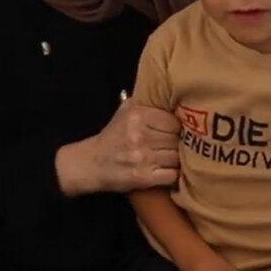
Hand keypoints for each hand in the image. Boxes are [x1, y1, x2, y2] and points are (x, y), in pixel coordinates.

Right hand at [59, 100, 178, 194]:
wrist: (92, 163)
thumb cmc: (113, 137)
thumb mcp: (124, 110)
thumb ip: (146, 100)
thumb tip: (171, 93)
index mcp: (137, 115)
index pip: (174, 121)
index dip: (177, 127)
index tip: (174, 131)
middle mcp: (140, 135)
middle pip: (177, 139)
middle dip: (178, 143)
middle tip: (174, 146)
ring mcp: (142, 158)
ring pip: (176, 157)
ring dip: (176, 159)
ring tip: (171, 158)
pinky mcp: (143, 178)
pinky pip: (172, 175)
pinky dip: (173, 174)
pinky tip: (167, 171)